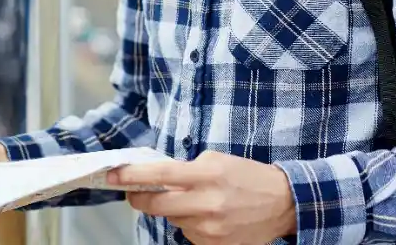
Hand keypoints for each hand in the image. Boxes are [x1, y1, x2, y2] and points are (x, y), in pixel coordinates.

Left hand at [108, 150, 295, 243]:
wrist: (282, 203)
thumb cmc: (247, 176)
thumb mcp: (216, 161)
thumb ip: (185, 169)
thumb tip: (154, 176)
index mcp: (206, 175)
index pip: (159, 176)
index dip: (132, 176)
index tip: (113, 175)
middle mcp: (207, 203)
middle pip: (156, 205)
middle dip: (140, 199)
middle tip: (135, 193)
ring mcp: (211, 229)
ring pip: (172, 220)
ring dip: (173, 211)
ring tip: (193, 201)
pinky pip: (188, 234)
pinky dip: (190, 224)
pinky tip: (207, 216)